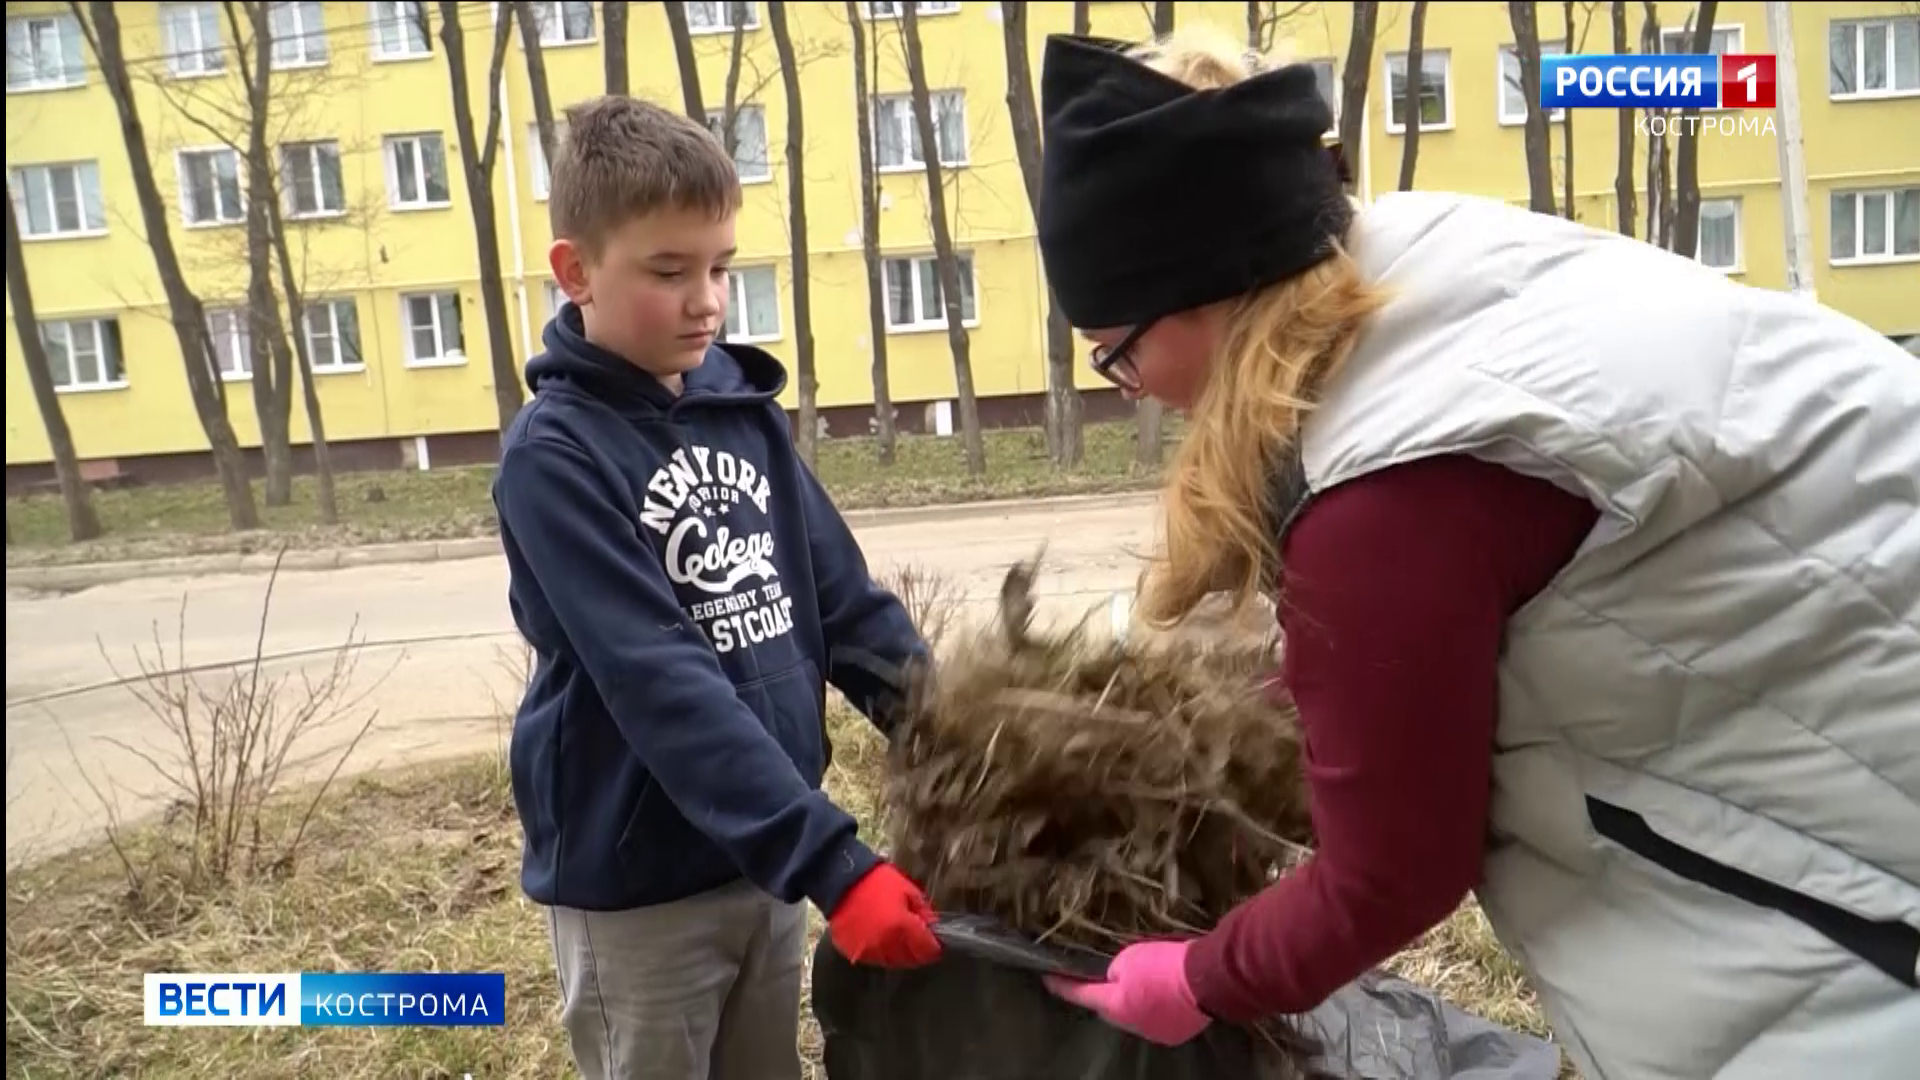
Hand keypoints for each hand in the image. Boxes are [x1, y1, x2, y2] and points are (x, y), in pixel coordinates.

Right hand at [828, 863, 942, 967]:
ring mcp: (868, 951)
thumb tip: (932, 927)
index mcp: (902, 928)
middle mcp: (886, 945)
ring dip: (898, 952)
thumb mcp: (908, 890)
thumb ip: (923, 912)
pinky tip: (879, 936)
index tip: (935, 941)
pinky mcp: (853, 953)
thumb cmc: (878, 881)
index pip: (927, 951)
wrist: (841, 880)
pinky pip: (873, 958)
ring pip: (892, 962)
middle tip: (916, 938)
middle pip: (911, 960)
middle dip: (917, 950)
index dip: (934, 947)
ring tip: (896, 936)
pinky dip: (879, 951)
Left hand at [1044, 941, 1211, 1046]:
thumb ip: (1113, 970)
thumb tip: (1113, 977)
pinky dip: (1153, 1008)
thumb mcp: (1130, 957)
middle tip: (1102, 978)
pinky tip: (1161, 995)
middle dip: (1104, 995)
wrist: (1206, 978)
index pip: (1080, 995)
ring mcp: (1154, 1032)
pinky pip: (1156, 1019)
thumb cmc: (1165, 964)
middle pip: (1109, 1009)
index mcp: (1114, 1006)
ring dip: (1132, 1003)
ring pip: (1134, 1016)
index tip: (1048, 978)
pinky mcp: (1175, 1033)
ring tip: (1138, 985)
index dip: (1062, 986)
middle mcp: (1131, 1026)